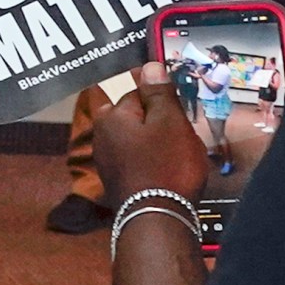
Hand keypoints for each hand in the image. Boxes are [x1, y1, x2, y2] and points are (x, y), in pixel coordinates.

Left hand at [94, 63, 210, 207]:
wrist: (157, 217)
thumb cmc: (166, 165)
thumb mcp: (170, 121)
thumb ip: (158, 92)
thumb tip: (149, 66)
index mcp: (111, 115)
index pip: (138, 91)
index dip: (164, 99)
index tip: (181, 110)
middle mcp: (101, 135)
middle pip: (137, 116)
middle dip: (160, 122)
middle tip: (183, 136)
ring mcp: (107, 159)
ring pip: (139, 138)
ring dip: (158, 142)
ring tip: (179, 155)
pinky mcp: (118, 179)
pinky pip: (139, 159)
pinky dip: (153, 161)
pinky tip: (169, 171)